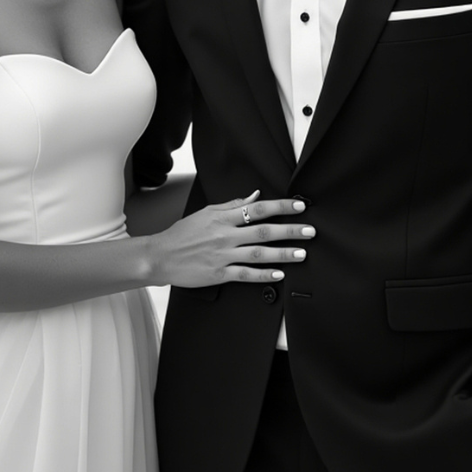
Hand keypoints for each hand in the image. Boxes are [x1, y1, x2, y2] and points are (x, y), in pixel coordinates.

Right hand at [146, 190, 311, 289]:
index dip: (280, 206)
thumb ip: (231, 205)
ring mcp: (222, 255)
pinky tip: (279, 275)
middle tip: (310, 231)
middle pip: (263, 231)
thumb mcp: (205, 213)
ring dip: (282, 253)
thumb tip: (254, 196)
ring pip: (258, 253)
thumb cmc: (181, 234)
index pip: (256, 209)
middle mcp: (224, 235)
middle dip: (290, 230)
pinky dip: (263, 275)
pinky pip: (245, 274)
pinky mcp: (219, 273)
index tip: (299, 206)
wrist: (160, 256)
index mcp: (221, 218)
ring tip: (302, 253)